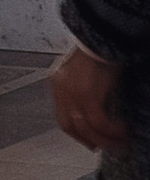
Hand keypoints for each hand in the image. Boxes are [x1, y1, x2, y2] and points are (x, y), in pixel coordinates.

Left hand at [51, 40, 127, 156]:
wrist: (103, 33)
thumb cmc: (98, 49)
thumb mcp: (84, 71)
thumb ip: (83, 89)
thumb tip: (96, 109)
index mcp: (58, 82)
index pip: (62, 117)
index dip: (77, 133)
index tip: (91, 141)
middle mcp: (61, 88)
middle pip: (70, 126)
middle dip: (89, 140)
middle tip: (106, 146)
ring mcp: (72, 92)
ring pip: (86, 128)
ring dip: (105, 139)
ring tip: (121, 141)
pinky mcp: (88, 93)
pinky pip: (99, 121)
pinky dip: (111, 130)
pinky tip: (123, 130)